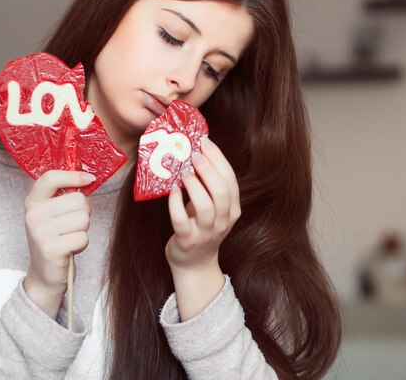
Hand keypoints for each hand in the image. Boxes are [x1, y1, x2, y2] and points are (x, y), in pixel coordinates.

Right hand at [22, 170, 94, 316]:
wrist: (45, 274)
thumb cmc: (55, 238)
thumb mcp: (53, 213)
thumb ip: (65, 195)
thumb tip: (88, 177)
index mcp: (33, 201)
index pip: (50, 178)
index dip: (73, 175)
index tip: (89, 179)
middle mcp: (33, 215)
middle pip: (78, 200)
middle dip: (84, 212)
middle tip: (72, 225)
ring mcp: (40, 233)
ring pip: (83, 218)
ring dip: (83, 229)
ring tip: (70, 237)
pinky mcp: (51, 249)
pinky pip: (82, 237)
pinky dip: (82, 244)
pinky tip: (70, 248)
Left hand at [165, 137, 241, 271]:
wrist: (194, 264)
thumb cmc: (201, 227)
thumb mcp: (213, 207)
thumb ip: (210, 186)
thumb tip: (197, 151)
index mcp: (233, 210)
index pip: (231, 181)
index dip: (218, 159)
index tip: (205, 142)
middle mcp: (223, 222)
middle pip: (221, 192)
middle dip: (207, 169)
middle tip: (193, 154)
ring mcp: (206, 232)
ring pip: (205, 206)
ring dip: (193, 185)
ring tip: (182, 172)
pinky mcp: (187, 240)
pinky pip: (181, 220)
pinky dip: (175, 203)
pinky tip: (172, 190)